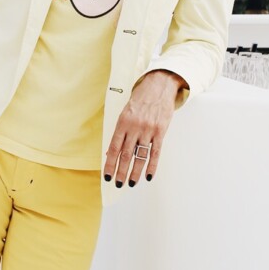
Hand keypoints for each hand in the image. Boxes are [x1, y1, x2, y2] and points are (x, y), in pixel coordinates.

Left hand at [103, 70, 184, 187]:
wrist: (159, 86)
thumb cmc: (140, 100)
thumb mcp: (125, 113)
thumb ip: (119, 133)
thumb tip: (109, 152)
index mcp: (123, 122)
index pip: (114, 148)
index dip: (110, 163)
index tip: (107, 175)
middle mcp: (135, 127)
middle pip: (126, 154)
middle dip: (121, 171)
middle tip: (118, 183)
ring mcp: (148, 130)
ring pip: (140, 156)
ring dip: (135, 172)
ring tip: (131, 183)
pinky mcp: (160, 131)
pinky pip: (155, 152)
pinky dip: (151, 166)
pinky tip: (147, 176)